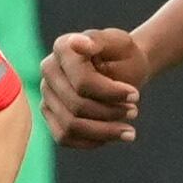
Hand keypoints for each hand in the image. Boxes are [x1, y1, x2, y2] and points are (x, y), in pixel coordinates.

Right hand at [45, 25, 149, 145]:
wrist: (122, 67)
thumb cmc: (122, 55)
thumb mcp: (120, 43)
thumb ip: (99, 41)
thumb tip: (76, 42)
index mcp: (62, 48)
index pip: (83, 82)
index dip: (111, 93)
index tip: (136, 95)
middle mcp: (48, 71)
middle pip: (76, 106)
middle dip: (110, 113)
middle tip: (134, 111)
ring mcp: (46, 93)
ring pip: (70, 126)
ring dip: (104, 132)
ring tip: (129, 131)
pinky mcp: (50, 114)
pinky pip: (65, 138)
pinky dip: (92, 141)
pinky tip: (113, 135)